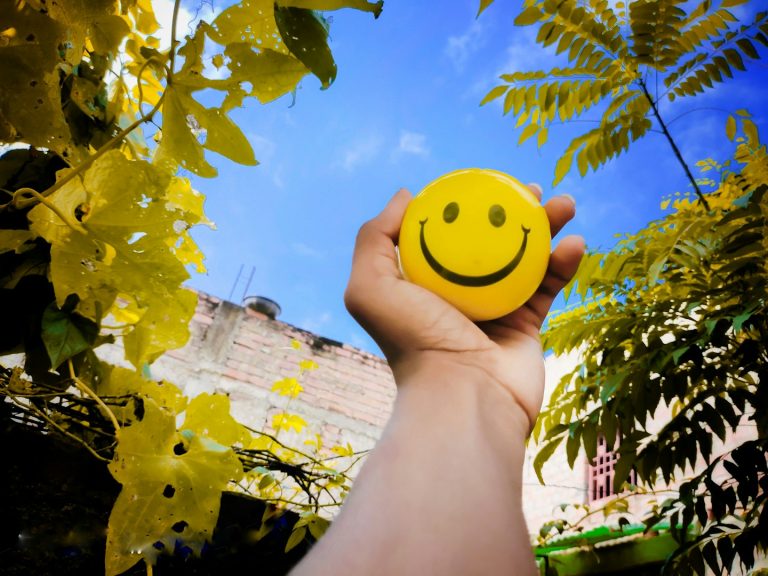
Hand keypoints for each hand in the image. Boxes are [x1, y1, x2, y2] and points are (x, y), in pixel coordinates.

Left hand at [344, 184, 584, 430]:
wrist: (464, 397)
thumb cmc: (414, 341)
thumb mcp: (371, 286)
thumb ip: (375, 237)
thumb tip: (406, 195)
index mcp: (422, 283)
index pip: (442, 232)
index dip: (462, 203)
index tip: (482, 181)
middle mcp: (456, 294)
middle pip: (487, 240)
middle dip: (510, 209)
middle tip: (529, 188)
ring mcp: (492, 309)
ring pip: (524, 257)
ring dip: (547, 226)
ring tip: (564, 204)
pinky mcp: (525, 327)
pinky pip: (548, 286)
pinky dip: (563, 262)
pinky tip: (574, 243)